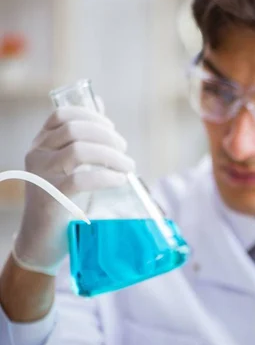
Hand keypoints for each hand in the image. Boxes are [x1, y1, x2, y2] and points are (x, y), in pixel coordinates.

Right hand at [11, 106, 134, 275]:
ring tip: (127, 166)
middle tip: (124, 150)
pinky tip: (119, 180)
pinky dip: (107, 176)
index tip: (111, 127)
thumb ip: (83, 137)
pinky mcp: (51, 198)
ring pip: (78, 150)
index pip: (62, 115)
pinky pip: (82, 179)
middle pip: (74, 130)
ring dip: (111, 155)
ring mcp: (42, 176)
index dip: (91, 116)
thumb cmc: (63, 199)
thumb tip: (99, 103)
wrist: (42, 240)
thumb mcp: (70, 164)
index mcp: (41, 144)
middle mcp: (37, 155)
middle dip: (107, 136)